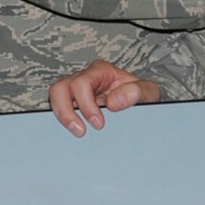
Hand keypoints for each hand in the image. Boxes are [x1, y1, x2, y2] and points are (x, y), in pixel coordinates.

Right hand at [48, 60, 162, 135]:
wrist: (143, 105)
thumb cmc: (142, 95)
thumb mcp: (149, 92)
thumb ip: (136, 92)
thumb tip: (113, 102)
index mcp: (101, 71)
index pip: (82, 83)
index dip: (86, 105)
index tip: (99, 124)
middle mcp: (85, 78)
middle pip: (60, 88)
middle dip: (66, 111)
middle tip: (80, 131)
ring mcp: (76, 92)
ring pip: (55, 97)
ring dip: (61, 116)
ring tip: (77, 133)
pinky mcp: (72, 104)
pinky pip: (59, 110)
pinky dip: (62, 122)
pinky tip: (72, 133)